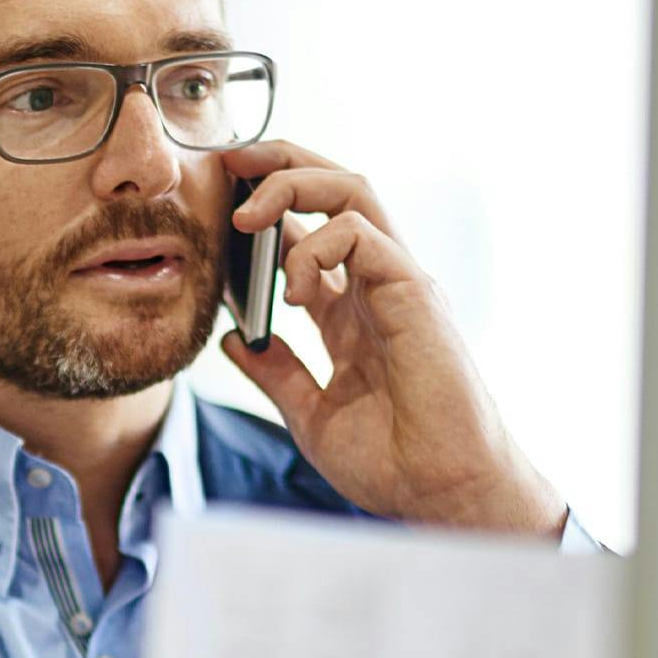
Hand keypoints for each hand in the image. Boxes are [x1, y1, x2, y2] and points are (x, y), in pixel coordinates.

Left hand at [220, 141, 566, 536]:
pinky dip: (317, 245)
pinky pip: (362, 232)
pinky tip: (292, 289)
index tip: (219, 200)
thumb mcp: (310, 413)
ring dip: (292, 185)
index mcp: (354, 311)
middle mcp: (377, 286)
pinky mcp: (413, 292)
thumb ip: (276, 372)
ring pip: (352, 190)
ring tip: (246, 215)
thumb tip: (235, 338)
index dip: (268, 206)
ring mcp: (399, 283)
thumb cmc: (392, 463)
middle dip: (279, 163)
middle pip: (335, 189)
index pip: (311, 231)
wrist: (438, 496)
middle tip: (228, 162)